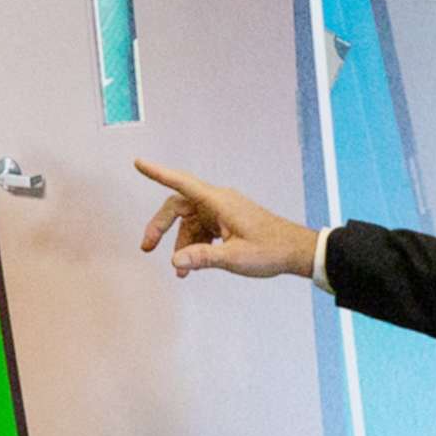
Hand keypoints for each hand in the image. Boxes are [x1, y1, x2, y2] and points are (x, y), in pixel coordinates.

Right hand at [135, 159, 319, 279]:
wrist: (295, 251)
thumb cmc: (270, 250)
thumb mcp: (234, 257)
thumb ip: (203, 258)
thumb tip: (175, 260)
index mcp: (218, 202)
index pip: (181, 183)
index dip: (158, 173)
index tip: (139, 164)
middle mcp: (218, 202)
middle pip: (179, 206)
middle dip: (161, 226)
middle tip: (147, 247)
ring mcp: (222, 211)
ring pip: (190, 222)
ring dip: (181, 244)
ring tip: (180, 272)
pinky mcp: (227, 222)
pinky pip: (202, 229)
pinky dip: (194, 245)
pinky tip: (191, 266)